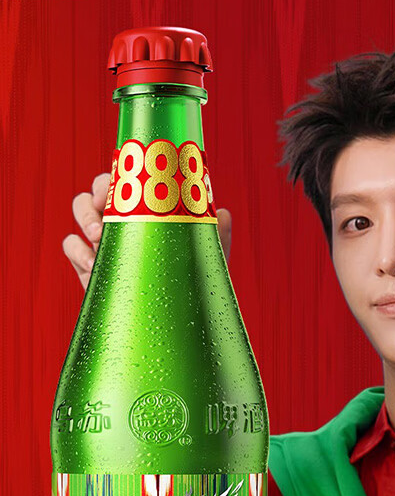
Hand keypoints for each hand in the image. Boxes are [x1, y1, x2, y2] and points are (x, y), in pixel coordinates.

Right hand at [62, 173, 231, 288]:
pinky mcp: (88, 264)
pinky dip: (77, 250)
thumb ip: (217, 236)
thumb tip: (222, 213)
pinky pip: (70, 245)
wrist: (171, 321)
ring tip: (99, 237)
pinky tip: (94, 264)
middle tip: (104, 210)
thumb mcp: (207, 260)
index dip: (120, 175)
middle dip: (96, 194)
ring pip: (80, 210)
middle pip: (98, 189)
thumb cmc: (191, 285)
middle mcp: (123, 220)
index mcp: (148, 210)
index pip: (128, 180)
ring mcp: (103, 240)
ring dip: (84, 218)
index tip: (123, 184)